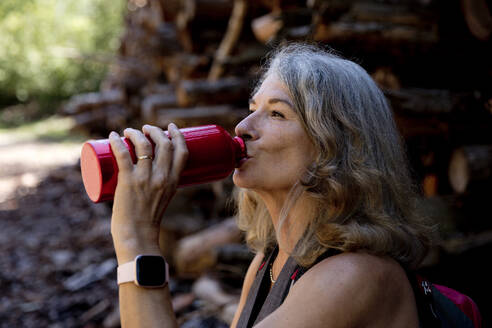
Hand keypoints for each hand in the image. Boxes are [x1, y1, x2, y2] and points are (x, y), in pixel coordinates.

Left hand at [108, 123, 188, 263]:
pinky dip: (117, 141)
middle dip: (155, 130)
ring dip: (136, 133)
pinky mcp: (128, 181)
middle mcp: (162, 177)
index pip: (182, 151)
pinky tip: (112, 136)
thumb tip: (149, 174)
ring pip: (144, 145)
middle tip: (146, 128)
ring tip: (129, 131)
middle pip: (163, 143)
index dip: (178, 135)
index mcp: (175, 181)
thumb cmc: (148, 221)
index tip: (171, 127)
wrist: (138, 236)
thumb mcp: (163, 199)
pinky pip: (122, 154)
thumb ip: (160, 185)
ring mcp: (145, 178)